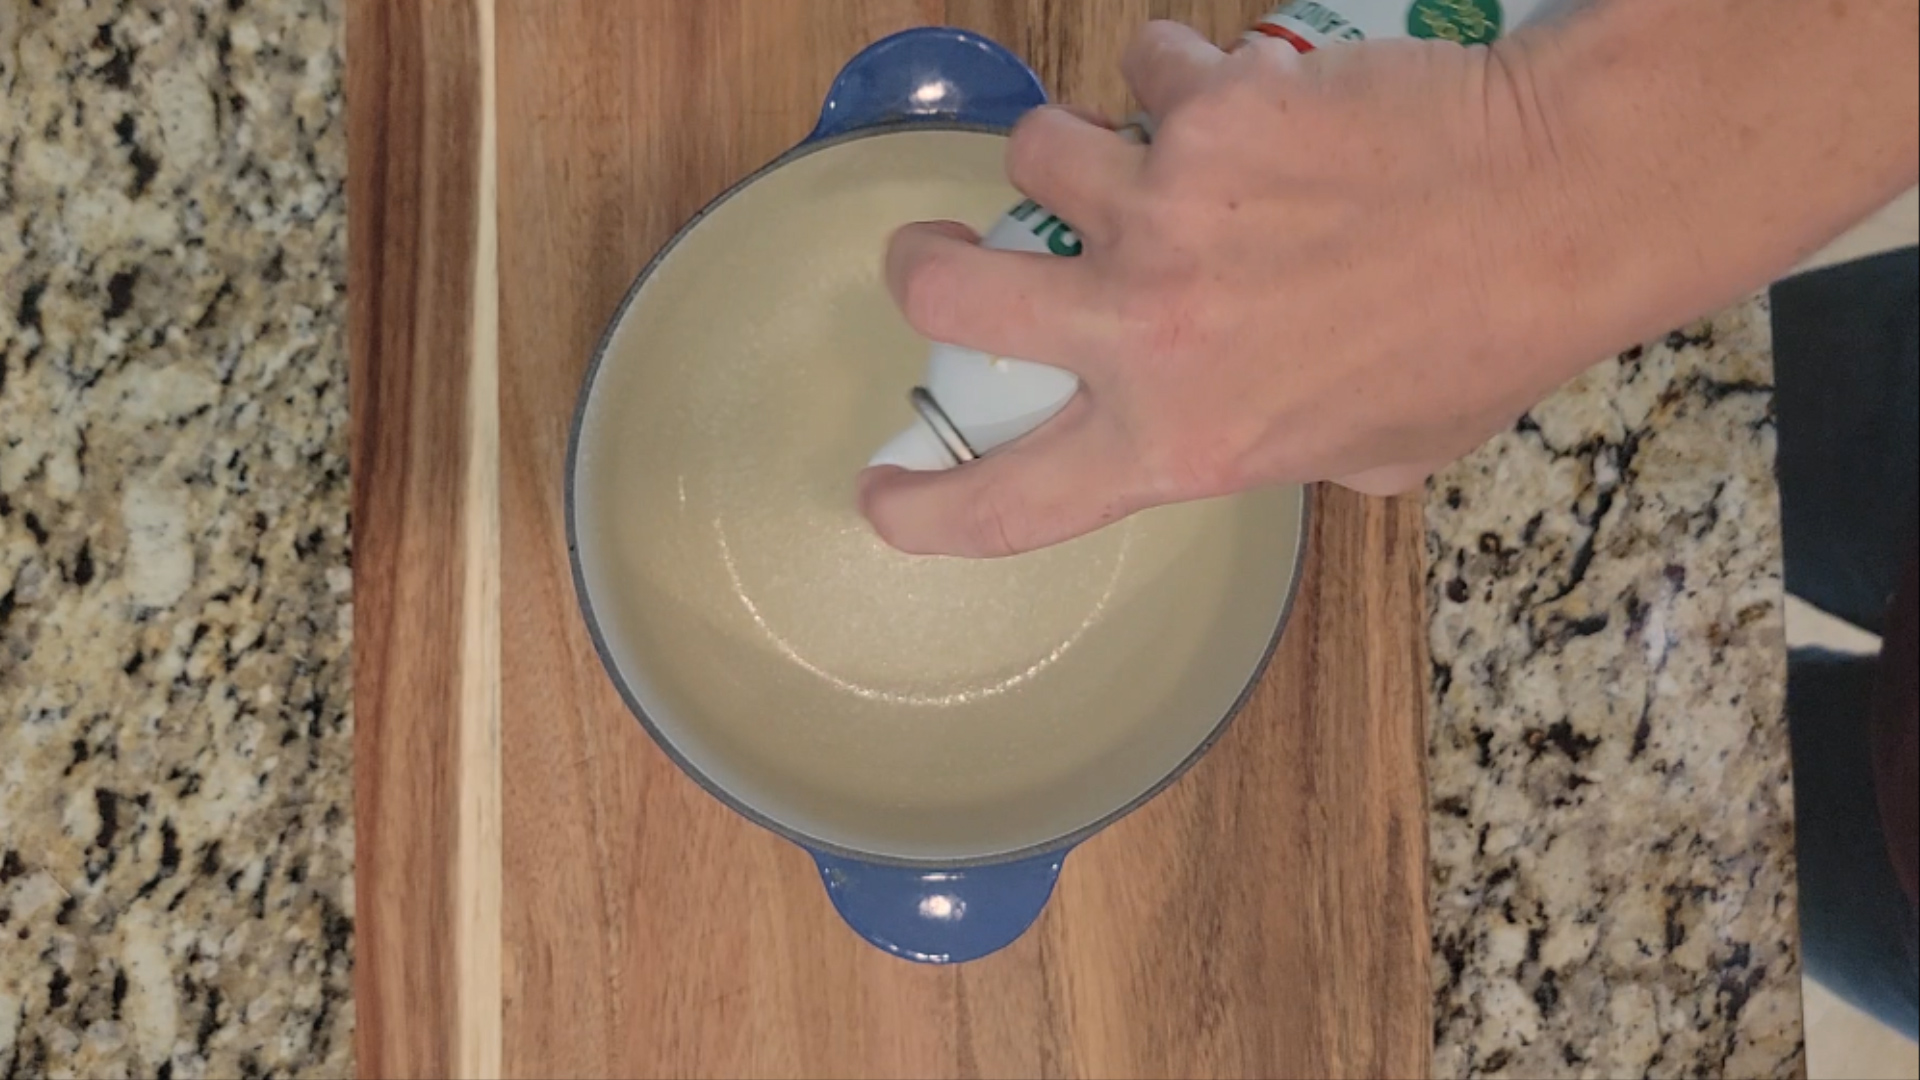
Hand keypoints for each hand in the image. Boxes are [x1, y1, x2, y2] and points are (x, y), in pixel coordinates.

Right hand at [857, 22, 1676, 556]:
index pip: (1008, 502)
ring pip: (1035, 150)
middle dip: (921, 262)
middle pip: (944, 290)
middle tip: (938, 251)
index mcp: (1177, 441)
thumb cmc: (1476, 345)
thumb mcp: (1368, 454)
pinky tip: (1245, 99)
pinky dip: (1180, 78)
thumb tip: (1251, 421)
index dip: (923, 510)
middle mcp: (1142, 333)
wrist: (1553, 207)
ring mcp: (1161, 210)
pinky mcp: (1202, 108)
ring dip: (1079, 153)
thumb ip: (1273, 446)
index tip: (883, 497)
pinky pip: (1146, 69)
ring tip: (1153, 154)